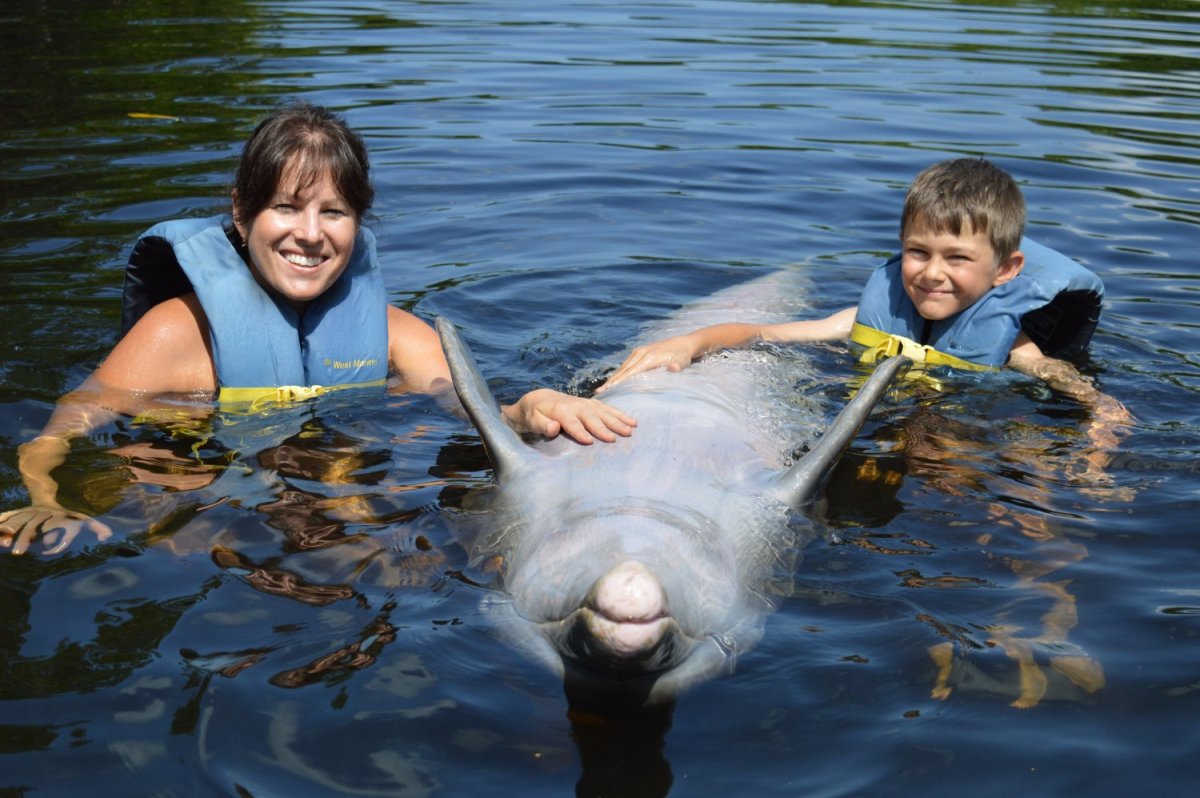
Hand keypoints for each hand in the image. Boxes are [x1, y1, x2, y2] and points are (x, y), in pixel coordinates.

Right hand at [0, 504, 112, 555]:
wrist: (50, 494)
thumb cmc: (68, 514)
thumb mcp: (84, 518)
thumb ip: (97, 527)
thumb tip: (107, 537)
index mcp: (61, 518)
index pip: (61, 530)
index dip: (58, 542)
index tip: (50, 552)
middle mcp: (44, 515)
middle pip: (34, 527)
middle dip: (25, 539)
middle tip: (18, 553)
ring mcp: (30, 513)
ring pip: (19, 521)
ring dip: (9, 531)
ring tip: (3, 543)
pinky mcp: (20, 512)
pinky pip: (9, 515)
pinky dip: (1, 520)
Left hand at [504, 389, 635, 444]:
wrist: (540, 398)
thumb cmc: (535, 414)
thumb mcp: (532, 420)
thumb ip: (542, 425)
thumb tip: (554, 428)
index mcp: (561, 410)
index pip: (572, 423)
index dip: (580, 432)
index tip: (590, 442)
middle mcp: (576, 406)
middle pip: (592, 418)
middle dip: (603, 428)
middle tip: (616, 439)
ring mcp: (586, 404)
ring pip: (604, 412)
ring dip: (618, 421)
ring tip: (630, 429)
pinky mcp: (592, 404)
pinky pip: (608, 409)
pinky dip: (621, 414)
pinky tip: (632, 421)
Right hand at [597, 336, 697, 392]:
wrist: (682, 344)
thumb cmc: (682, 357)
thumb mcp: (682, 362)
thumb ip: (677, 366)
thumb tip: (673, 368)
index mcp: (649, 358)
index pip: (630, 372)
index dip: (619, 382)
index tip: (608, 390)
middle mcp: (640, 353)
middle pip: (622, 370)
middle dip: (611, 382)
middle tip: (599, 393)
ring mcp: (638, 352)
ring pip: (622, 368)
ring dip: (612, 379)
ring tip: (602, 390)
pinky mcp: (638, 353)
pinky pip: (626, 365)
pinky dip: (618, 374)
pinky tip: (612, 382)